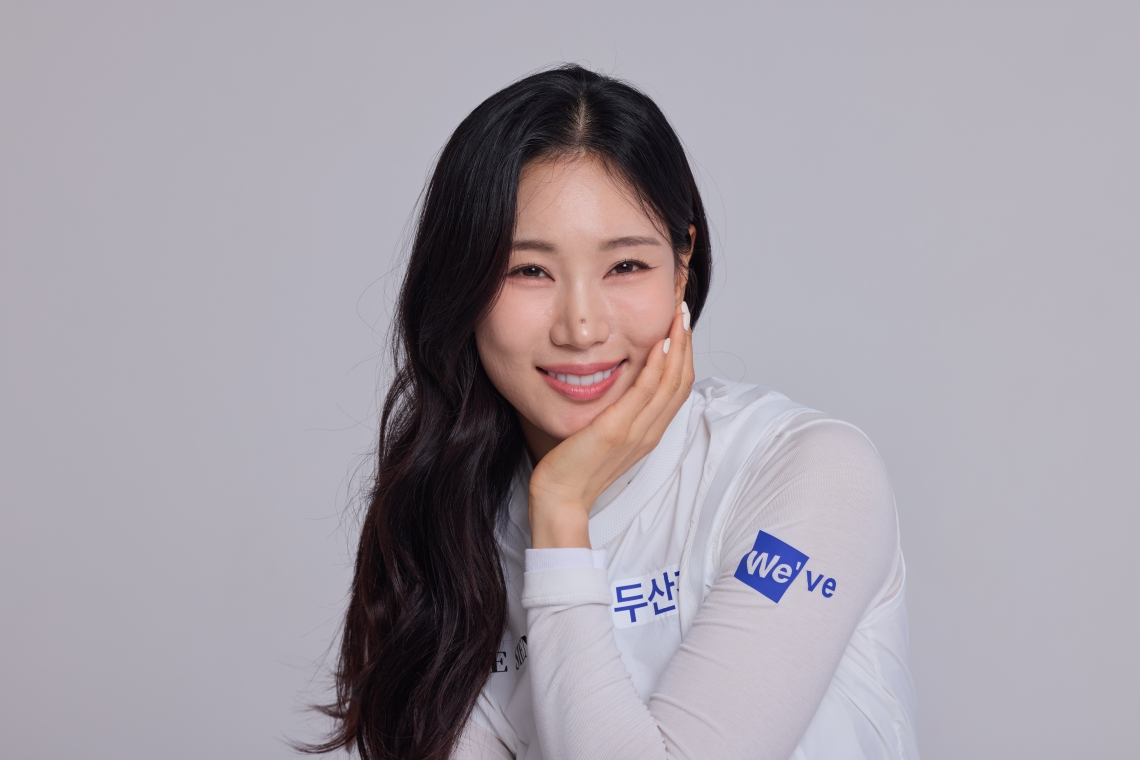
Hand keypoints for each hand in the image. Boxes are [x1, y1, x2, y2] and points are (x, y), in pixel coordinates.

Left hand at [528, 302, 694, 548]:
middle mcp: (650, 430)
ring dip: (677, 345)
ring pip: (671, 382)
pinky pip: (646, 392)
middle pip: (682, 379)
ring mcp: (637, 431)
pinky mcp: (617, 430)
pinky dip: (657, 366)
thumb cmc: (574, 466)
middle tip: (682, 308)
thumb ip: (617, 412)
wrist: (560, 497)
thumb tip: (618, 385)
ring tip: (677, 314)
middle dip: (686, 341)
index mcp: (649, 432)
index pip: (679, 387)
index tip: (679, 324)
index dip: (684, 353)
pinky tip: (658, 342)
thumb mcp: (603, 434)